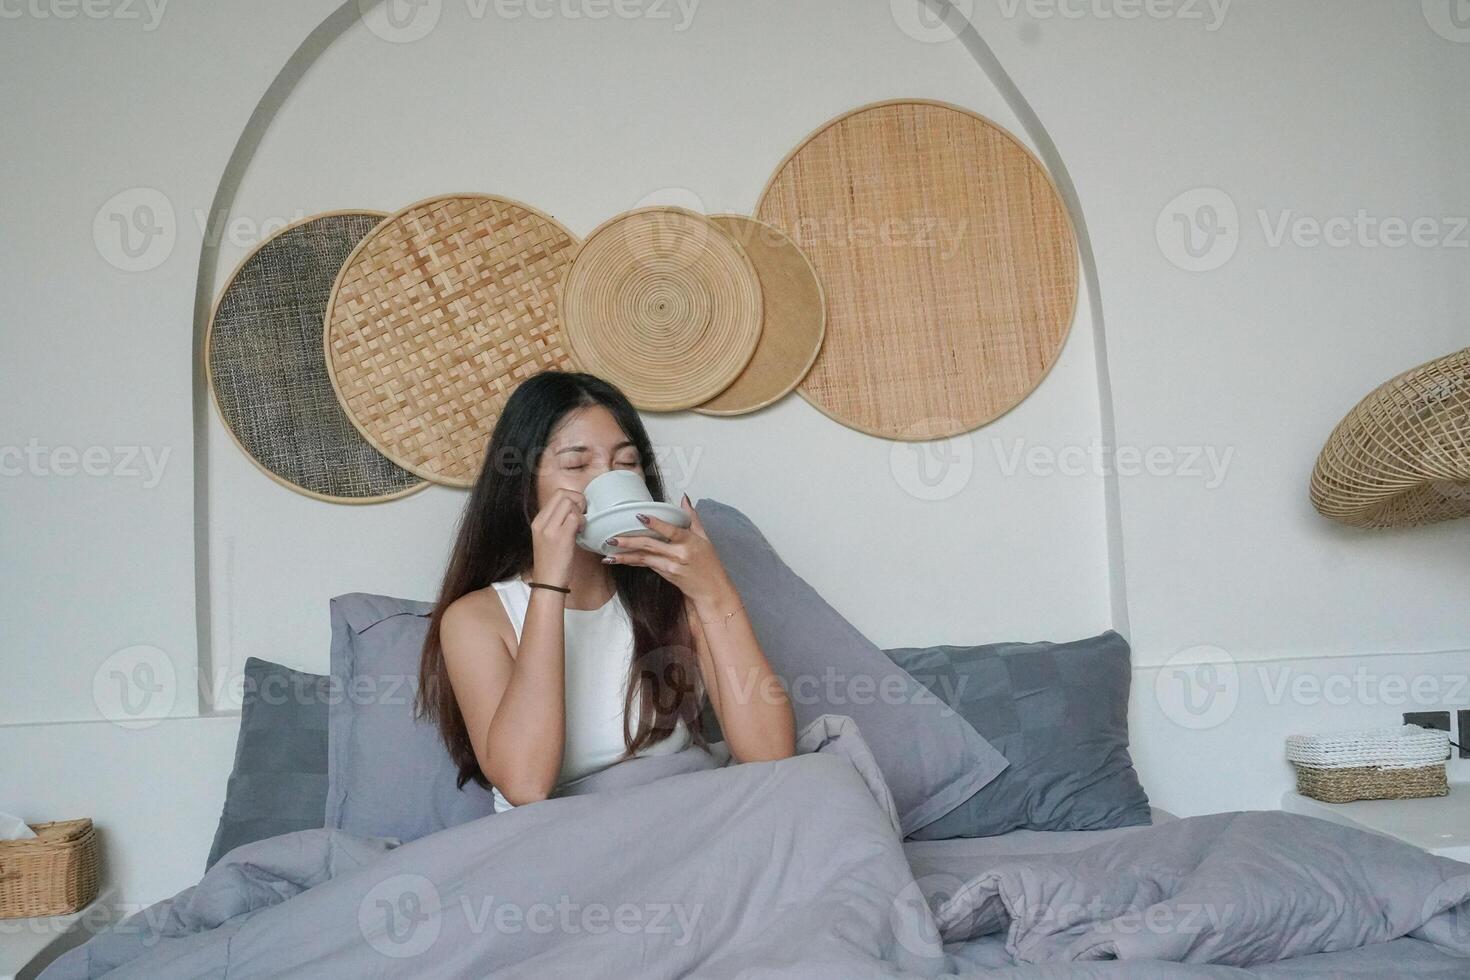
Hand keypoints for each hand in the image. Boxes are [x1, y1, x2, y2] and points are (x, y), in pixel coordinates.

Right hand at [529, 487, 586, 585]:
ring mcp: (549, 529)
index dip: (572, 498)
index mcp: (537, 521)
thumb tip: (574, 510)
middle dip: (578, 500)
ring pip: (569, 503)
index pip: (556, 494)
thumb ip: (556, 522)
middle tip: (582, 515)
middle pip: (563, 494)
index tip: (578, 511)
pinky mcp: (560, 537)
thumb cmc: (552, 563)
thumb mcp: (548, 538)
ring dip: (581, 512)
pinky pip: (575, 517)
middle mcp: (541, 522)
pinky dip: (583, 522)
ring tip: (581, 526)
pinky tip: (581, 533)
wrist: (547, 583)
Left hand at [602, 494, 733, 603]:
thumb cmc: (709, 563)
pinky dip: (632, 562)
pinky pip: (646, 565)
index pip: (670, 531)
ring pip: (644, 559)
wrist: (711, 590)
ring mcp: (670, 567)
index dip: (656, 524)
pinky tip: (619, 560)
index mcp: (689, 542)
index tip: (640, 516)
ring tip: (608, 555)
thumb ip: (692, 518)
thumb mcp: (704, 538)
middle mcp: (679, 554)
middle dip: (629, 542)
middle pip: (651, 546)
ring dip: (625, 557)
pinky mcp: (665, 575)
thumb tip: (684, 498)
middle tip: (612, 539)